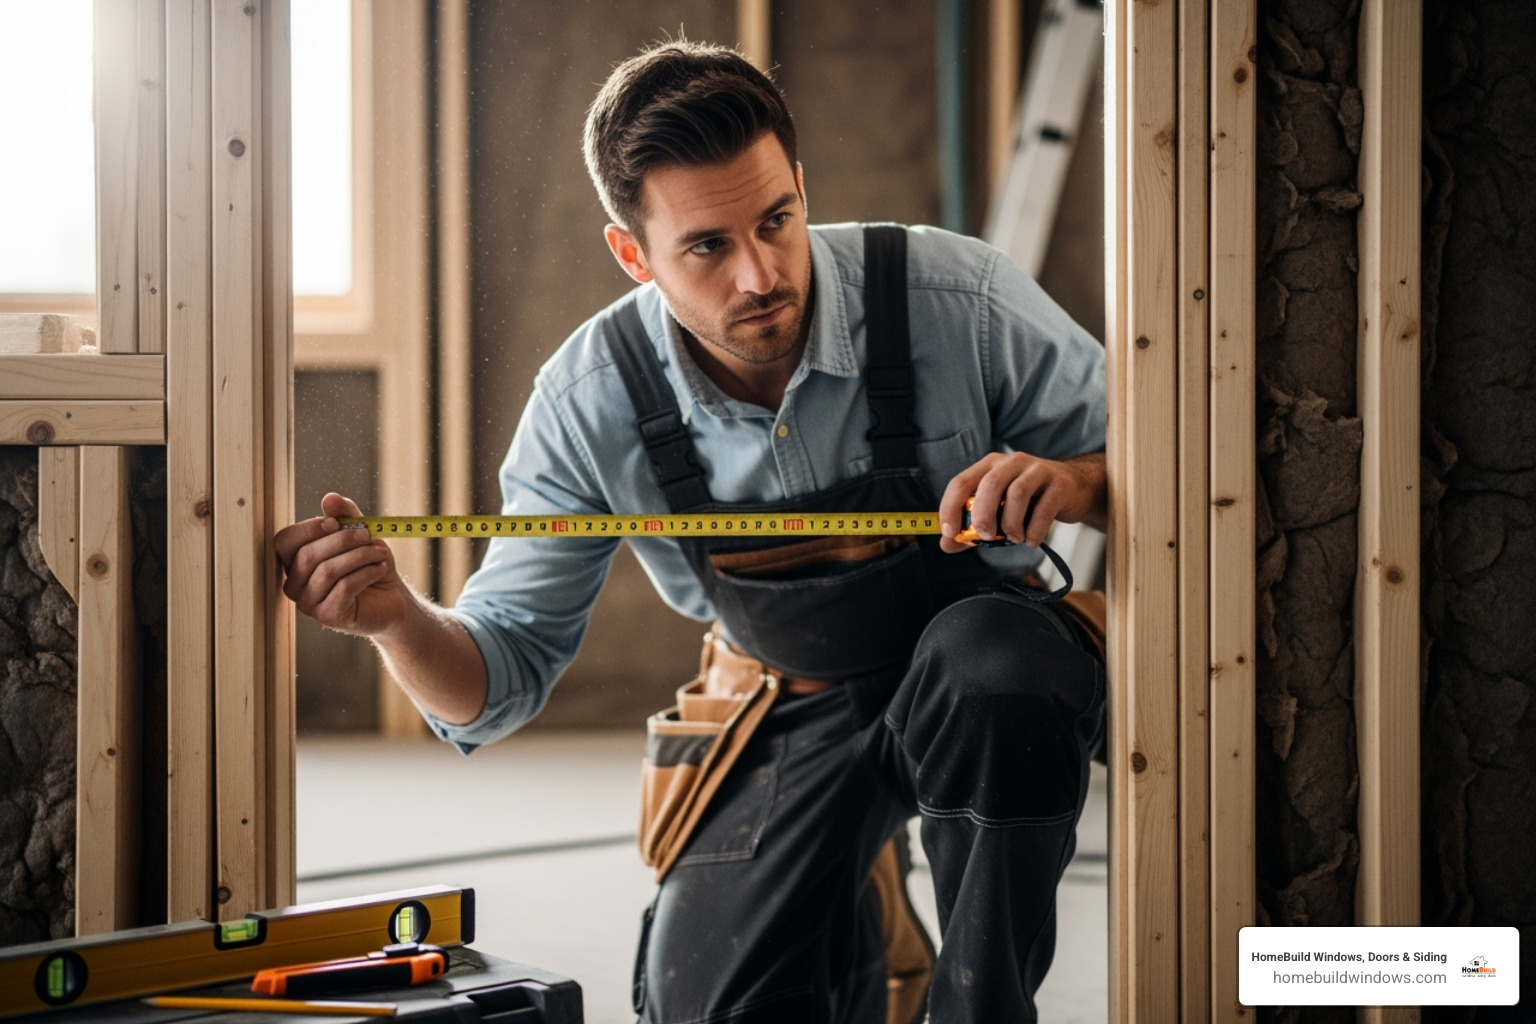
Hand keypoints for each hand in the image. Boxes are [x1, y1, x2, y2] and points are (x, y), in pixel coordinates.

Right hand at [274, 493, 411, 635]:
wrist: (392, 600)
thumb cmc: (370, 565)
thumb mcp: (360, 534)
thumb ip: (345, 515)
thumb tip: (329, 498)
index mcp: (294, 562)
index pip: (285, 541)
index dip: (309, 528)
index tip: (336, 522)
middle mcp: (295, 584)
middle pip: (307, 555)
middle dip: (342, 540)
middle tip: (368, 534)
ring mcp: (308, 604)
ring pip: (327, 571)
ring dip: (360, 556)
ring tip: (381, 552)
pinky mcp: (328, 616)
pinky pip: (344, 587)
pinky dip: (366, 572)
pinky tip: (380, 568)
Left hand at [938, 451, 1105, 552]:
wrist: (1074, 488)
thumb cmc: (1029, 501)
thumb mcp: (997, 510)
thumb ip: (971, 528)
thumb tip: (946, 545)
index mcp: (990, 466)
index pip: (961, 482)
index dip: (950, 507)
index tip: (949, 532)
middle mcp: (1011, 462)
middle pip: (989, 484)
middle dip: (983, 515)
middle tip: (986, 536)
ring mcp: (1037, 470)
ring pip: (1017, 494)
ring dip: (1012, 524)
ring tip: (1015, 538)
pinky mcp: (1060, 484)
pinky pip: (1044, 509)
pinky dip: (1034, 530)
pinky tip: (1031, 540)